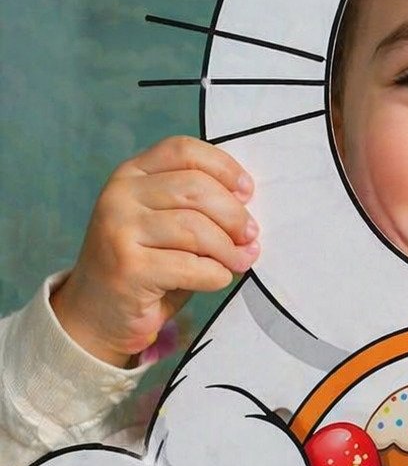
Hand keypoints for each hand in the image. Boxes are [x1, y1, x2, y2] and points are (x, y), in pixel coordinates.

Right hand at [51, 137, 258, 366]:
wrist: (98, 314)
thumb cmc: (146, 265)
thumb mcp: (166, 223)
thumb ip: (197, 206)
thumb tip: (247, 205)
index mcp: (130, 174)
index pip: (183, 151)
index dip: (223, 167)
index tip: (247, 192)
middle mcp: (119, 195)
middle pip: (195, 188)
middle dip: (234, 215)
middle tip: (251, 236)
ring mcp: (118, 229)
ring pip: (195, 227)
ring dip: (228, 249)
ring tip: (240, 261)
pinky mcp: (127, 267)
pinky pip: (190, 265)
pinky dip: (215, 274)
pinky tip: (217, 279)